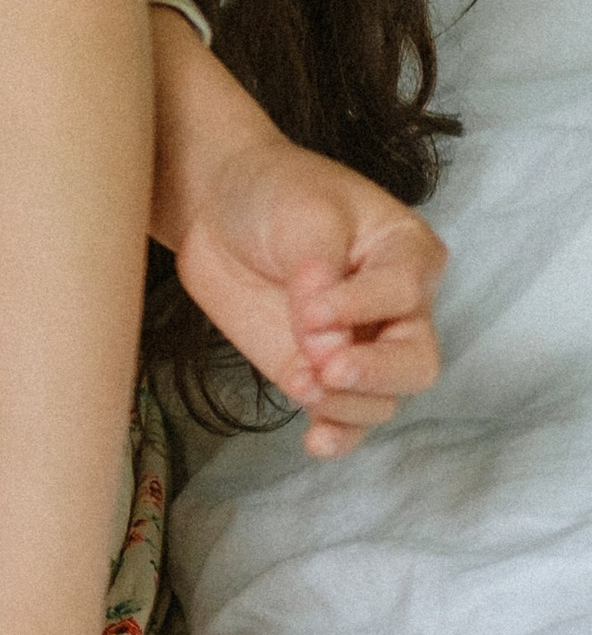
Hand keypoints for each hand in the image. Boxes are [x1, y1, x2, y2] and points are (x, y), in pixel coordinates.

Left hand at [174, 130, 447, 454]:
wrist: (218, 206)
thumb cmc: (275, 193)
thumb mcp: (304, 212)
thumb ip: (318, 272)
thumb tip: (325, 336)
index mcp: (408, 253)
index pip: (405, 293)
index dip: (360, 307)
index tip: (311, 307)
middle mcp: (399, 308)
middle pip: (416, 362)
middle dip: (375, 373)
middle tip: (328, 368)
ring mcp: (360, 346)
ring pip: (383, 400)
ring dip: (347, 404)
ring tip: (304, 385)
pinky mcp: (321, 373)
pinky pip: (346, 419)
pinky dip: (336, 435)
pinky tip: (316, 442)